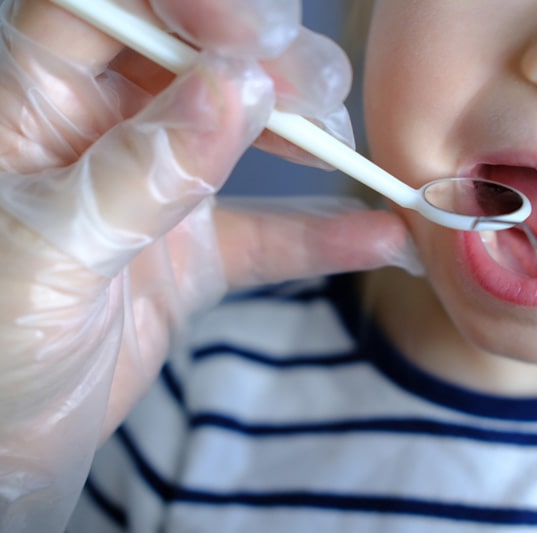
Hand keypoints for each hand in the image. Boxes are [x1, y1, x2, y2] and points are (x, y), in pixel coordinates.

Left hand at [0, 1, 416, 530]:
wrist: (4, 447)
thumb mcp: (50, 251)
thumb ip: (142, 172)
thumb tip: (234, 91)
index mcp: (40, 102)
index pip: (113, 7)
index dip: (186, 1)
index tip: (253, 33)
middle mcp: (105, 130)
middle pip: (196, 55)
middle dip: (264, 63)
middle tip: (311, 97)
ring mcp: (158, 188)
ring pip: (244, 130)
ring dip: (302, 134)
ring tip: (342, 151)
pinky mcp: (194, 251)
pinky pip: (268, 231)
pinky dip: (324, 235)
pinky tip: (379, 235)